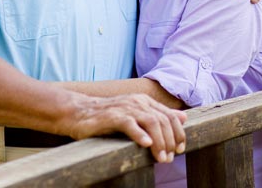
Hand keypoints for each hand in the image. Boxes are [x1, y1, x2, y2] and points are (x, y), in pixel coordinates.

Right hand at [66, 93, 186, 163]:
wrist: (78, 112)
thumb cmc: (107, 117)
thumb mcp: (136, 113)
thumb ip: (159, 115)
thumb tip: (183, 117)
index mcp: (144, 101)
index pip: (170, 115)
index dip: (178, 133)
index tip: (180, 149)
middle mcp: (137, 102)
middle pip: (163, 120)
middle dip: (170, 141)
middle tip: (169, 159)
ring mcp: (125, 108)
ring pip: (151, 122)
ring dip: (159, 142)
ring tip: (161, 158)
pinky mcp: (112, 116)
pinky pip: (129, 123)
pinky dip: (139, 133)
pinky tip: (145, 144)